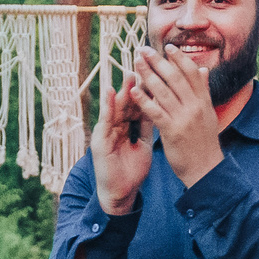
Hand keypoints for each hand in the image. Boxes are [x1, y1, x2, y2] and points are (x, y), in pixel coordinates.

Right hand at [90, 83, 155, 214]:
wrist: (120, 193)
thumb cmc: (131, 170)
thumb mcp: (143, 144)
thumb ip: (147, 126)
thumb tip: (159, 108)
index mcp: (127, 127)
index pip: (139, 104)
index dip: (147, 88)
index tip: (157, 72)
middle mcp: (116, 126)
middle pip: (127, 102)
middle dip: (136, 84)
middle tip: (144, 65)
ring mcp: (106, 132)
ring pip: (116, 107)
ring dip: (122, 90)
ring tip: (130, 73)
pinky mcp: (99, 140)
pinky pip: (105, 120)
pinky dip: (108, 106)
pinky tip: (111, 93)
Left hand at [128, 44, 224, 189]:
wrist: (206, 170)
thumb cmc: (205, 142)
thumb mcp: (209, 114)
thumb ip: (204, 91)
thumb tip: (203, 70)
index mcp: (204, 101)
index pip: (191, 72)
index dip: (179, 58)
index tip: (167, 46)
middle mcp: (195, 107)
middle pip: (174, 77)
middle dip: (158, 61)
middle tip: (143, 50)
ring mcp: (184, 118)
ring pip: (163, 91)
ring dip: (147, 74)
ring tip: (135, 63)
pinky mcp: (172, 131)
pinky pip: (155, 111)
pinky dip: (144, 99)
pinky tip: (133, 90)